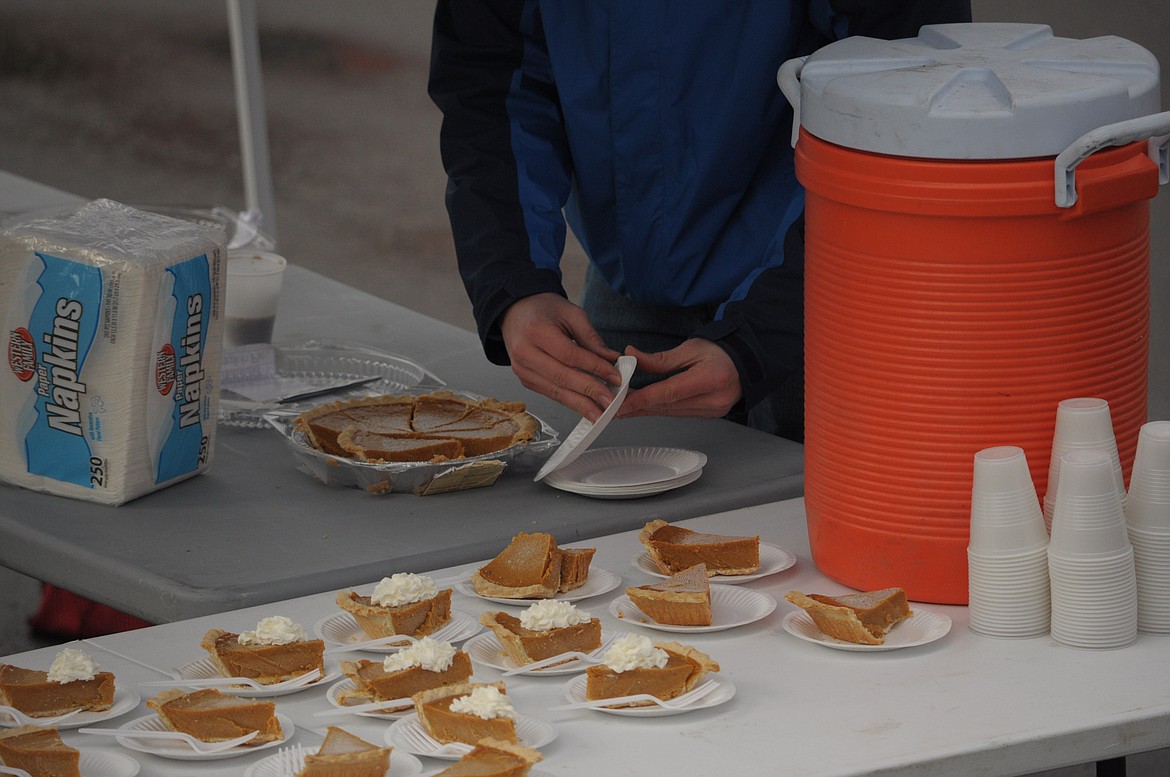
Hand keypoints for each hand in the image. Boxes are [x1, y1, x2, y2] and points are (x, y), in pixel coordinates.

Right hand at [500, 293, 621, 420]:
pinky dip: (570, 401)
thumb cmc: (544, 310)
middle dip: (589, 392)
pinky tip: (586, 407)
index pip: (570, 355)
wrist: (516, 313)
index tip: (616, 377)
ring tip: (601, 414)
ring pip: (555, 391)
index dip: (595, 368)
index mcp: (536, 331)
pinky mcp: (525, 380)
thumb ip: (591, 337)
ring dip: (580, 404)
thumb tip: (611, 359)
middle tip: (610, 402)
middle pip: (562, 377)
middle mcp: (525, 353)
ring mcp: (522, 370)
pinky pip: (551, 393)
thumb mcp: (571, 313)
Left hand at [616, 340, 741, 418]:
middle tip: (612, 406)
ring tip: (621, 408)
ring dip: (645, 410)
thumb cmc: (722, 352)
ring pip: (670, 413)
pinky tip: (643, 408)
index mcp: (710, 379)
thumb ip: (660, 358)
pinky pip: (677, 413)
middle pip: (666, 406)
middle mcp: (712, 400)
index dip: (642, 399)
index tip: (621, 404)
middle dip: (637, 406)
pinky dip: (659, 409)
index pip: (669, 392)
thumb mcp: (691, 348)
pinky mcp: (707, 415)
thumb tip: (631, 356)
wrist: (747, 364)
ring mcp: (712, 411)